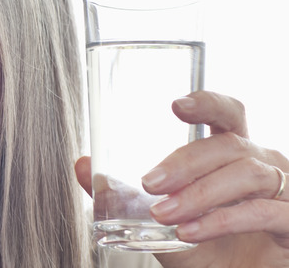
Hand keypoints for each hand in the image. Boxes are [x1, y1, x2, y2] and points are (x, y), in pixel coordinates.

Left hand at [76, 91, 288, 266]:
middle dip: (185, 161)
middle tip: (149, 182)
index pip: (228, 113)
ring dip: (200, 192)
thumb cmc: (207, 247)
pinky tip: (191, 231)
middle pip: (228, 144)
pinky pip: (264, 212)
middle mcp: (262, 164)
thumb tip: (80, 165)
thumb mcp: (157, 220)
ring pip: (248, 173)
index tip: (175, 106)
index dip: (207, 102)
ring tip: (164, 213)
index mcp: (232, 153)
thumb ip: (121, 193)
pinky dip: (223, 220)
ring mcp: (283, 191)